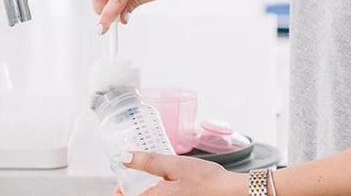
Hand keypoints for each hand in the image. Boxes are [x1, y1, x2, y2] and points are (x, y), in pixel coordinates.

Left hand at [112, 151, 246, 195]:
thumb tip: (125, 158)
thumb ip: (148, 162)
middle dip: (135, 187)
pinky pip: (163, 195)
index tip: (121, 179)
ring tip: (154, 174)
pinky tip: (169, 181)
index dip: (120, 190)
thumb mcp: (174, 164)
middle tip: (137, 172)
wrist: (229, 191)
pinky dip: (161, 189)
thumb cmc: (205, 179)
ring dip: (149, 188)